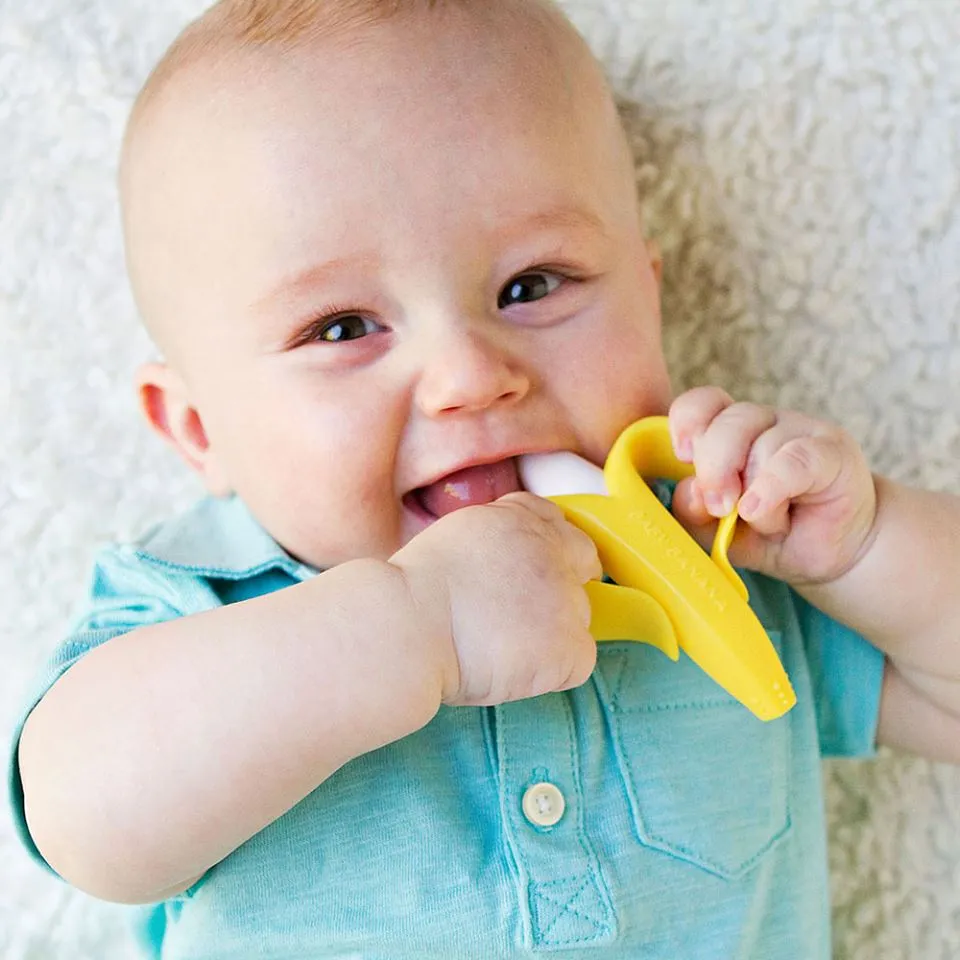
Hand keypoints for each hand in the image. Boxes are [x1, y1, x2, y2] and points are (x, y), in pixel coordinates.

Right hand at [390, 493, 600, 706]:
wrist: (408, 627)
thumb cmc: (412, 591)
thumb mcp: (456, 536)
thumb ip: (495, 539)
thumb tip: (505, 563)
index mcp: (520, 519)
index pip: (556, 524)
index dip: (546, 550)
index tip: (527, 573)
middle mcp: (551, 550)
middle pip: (582, 563)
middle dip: (562, 585)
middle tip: (526, 615)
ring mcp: (565, 598)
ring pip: (578, 617)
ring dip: (550, 633)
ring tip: (500, 649)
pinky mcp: (569, 644)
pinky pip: (579, 662)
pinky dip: (552, 672)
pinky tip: (514, 671)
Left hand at [668, 386, 878, 585]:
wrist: (832, 552)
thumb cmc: (771, 535)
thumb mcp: (720, 531)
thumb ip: (695, 512)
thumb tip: (689, 490)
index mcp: (730, 432)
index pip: (704, 403)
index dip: (688, 421)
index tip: (682, 456)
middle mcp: (763, 423)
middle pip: (726, 424)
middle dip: (713, 468)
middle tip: (719, 506)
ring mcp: (800, 430)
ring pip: (761, 447)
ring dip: (754, 496)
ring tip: (768, 523)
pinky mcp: (831, 451)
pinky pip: (792, 460)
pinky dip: (770, 488)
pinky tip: (756, 510)